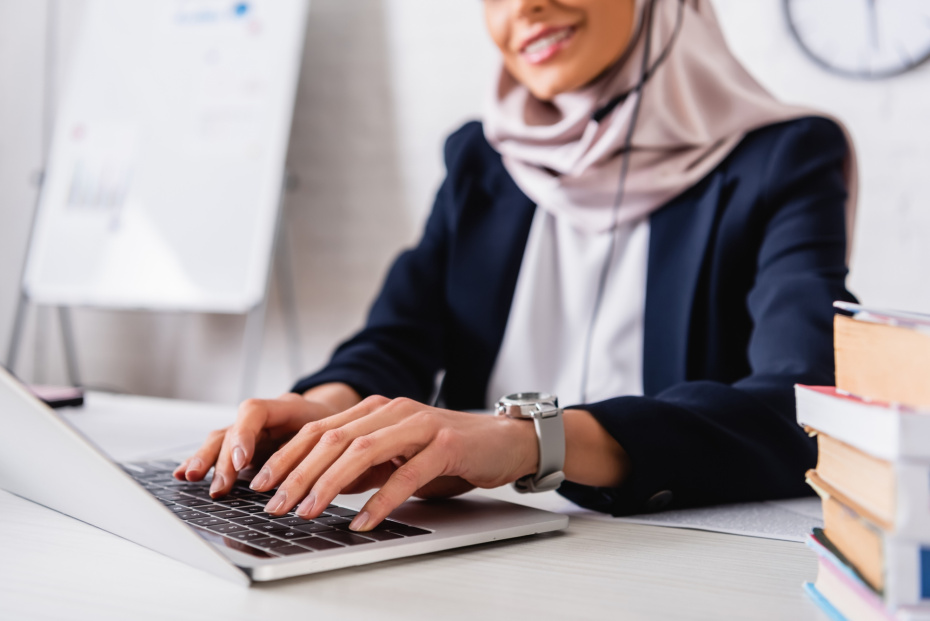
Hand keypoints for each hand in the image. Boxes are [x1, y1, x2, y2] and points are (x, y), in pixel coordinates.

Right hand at [172, 393, 338, 496]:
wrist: (336, 420)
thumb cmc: (337, 428)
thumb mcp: (335, 434)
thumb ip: (319, 452)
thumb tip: (306, 482)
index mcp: (285, 406)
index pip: (255, 411)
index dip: (245, 435)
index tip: (243, 462)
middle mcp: (262, 418)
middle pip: (233, 431)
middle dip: (223, 460)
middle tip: (219, 487)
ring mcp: (250, 433)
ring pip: (220, 440)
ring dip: (206, 461)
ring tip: (191, 478)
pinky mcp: (244, 449)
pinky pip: (219, 452)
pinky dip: (202, 462)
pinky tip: (183, 475)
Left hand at [249, 396, 539, 531]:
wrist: (504, 441)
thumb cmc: (450, 450)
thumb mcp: (397, 455)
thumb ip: (363, 465)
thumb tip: (321, 487)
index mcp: (376, 409)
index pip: (319, 429)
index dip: (287, 456)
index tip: (262, 484)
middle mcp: (392, 410)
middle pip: (332, 439)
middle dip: (297, 473)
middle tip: (275, 504)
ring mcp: (418, 424)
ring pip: (361, 451)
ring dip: (328, 484)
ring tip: (307, 511)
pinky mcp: (444, 443)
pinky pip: (405, 473)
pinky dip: (380, 499)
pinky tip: (363, 521)